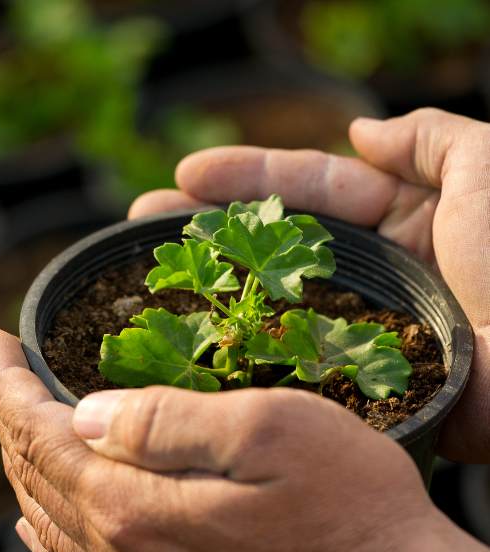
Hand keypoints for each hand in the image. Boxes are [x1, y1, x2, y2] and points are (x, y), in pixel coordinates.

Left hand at [0, 328, 489, 551]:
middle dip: (7, 416)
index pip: (41, 435)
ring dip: (22, 471)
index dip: (6, 383)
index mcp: (140, 508)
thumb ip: (167, 422)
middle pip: (37, 480)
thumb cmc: (347, 500)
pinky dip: (46, 545)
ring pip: (50, 528)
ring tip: (13, 426)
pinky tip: (37, 529)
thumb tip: (86, 417)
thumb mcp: (266, 430)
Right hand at [130, 108, 489, 463]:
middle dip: (208, 225)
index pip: (307, 186)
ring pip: (270, 293)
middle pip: (273, 239)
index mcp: (398, 217)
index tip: (184, 175)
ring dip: (212, 282)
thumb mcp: (488, 170)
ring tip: (150, 271)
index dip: (244, 177)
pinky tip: (194, 336)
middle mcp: (369, 268)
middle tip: (142, 220)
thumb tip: (360, 130)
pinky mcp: (350, 375)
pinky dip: (241, 344)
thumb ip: (430, 138)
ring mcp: (354, 323)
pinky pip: (287, 352)